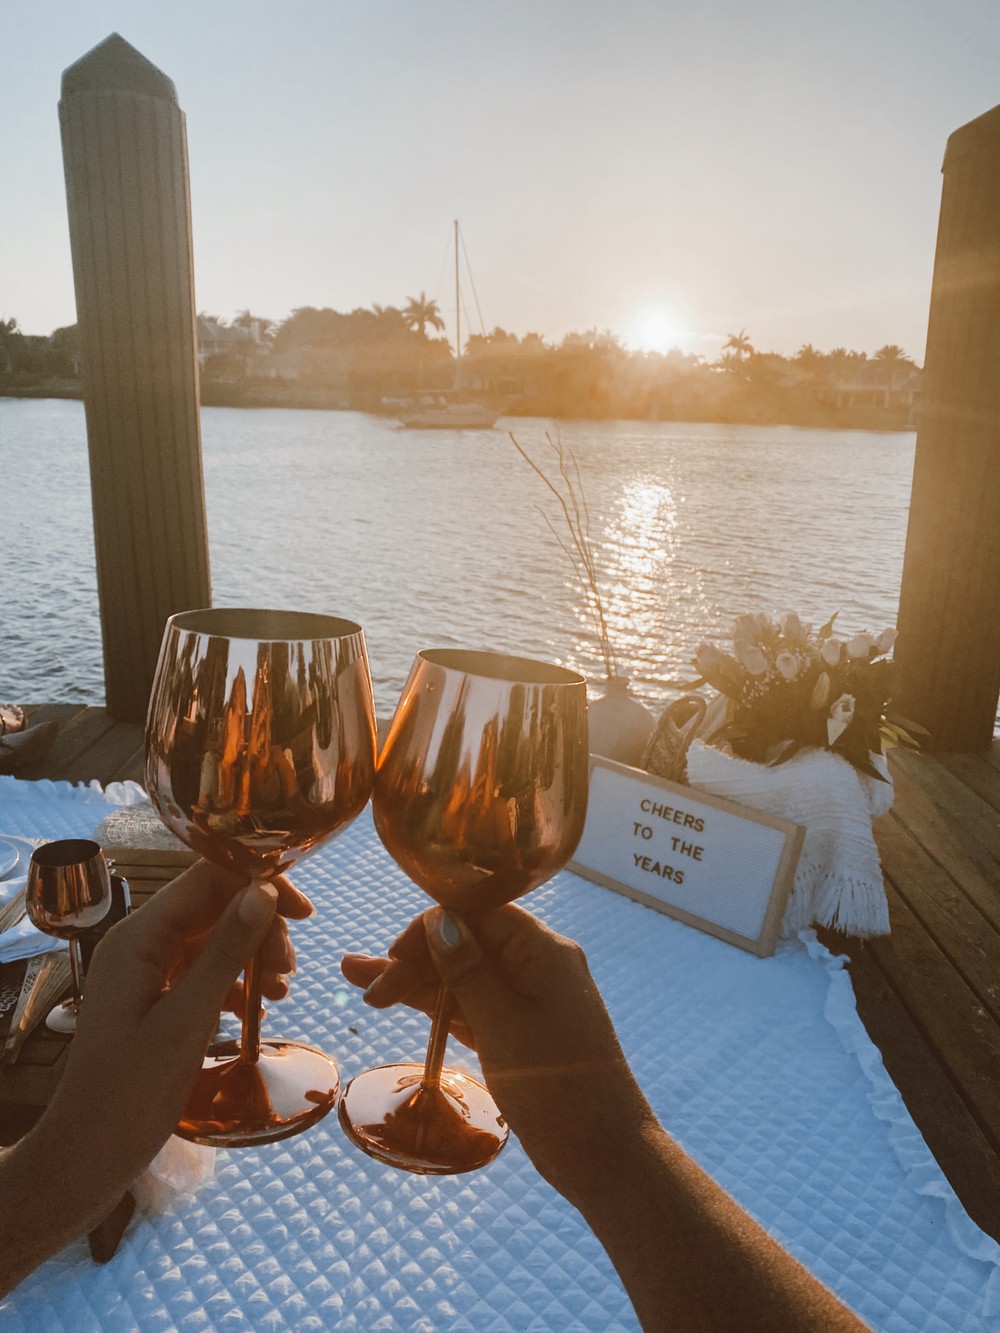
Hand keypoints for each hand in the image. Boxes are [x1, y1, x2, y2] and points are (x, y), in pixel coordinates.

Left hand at [39, 862, 294, 1211]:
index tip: (304, 915)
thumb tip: (266, 891)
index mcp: (139, 937)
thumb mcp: (187, 1019)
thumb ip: (226, 951)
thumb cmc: (130, 1091)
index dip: (259, 884)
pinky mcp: (158, 1000)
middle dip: (260, 928)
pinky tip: (259, 1009)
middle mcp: (141, 944)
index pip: (207, 879)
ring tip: (281, 991)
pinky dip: (238, 983)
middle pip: (215, 907)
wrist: (88, 1157)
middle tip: (289, 971)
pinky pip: (207, 971)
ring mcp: (149, 972)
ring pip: (215, 939)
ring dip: (254, 956)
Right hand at [342, 904, 656, 1202]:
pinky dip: (437, 1006)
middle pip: (466, 944)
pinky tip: (401, 1001)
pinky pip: (472, 1006)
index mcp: (544, 950)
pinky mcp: (519, 1030)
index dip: (430, 929)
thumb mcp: (503, 1025)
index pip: (477, 914)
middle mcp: (538, 964)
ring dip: (416, 981)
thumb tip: (438, 920)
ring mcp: (528, 999)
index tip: (392, 958)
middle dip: (414, 958)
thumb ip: (468, 971)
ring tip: (360, 982)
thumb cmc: (557, 1088)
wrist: (604, 1156)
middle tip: (362, 986)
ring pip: (463, 978)